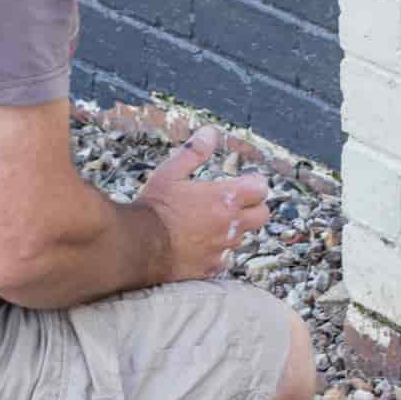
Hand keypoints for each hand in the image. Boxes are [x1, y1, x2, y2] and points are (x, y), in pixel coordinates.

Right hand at [137, 127, 269, 282]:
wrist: (138, 245)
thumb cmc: (154, 206)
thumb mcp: (170, 172)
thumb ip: (194, 152)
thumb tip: (210, 132)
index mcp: (225, 198)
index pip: (262, 189)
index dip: (254, 184)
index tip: (244, 182)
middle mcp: (230, 224)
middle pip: (262, 215)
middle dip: (253, 207)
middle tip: (234, 204)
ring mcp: (223, 248)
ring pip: (243, 237)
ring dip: (233, 230)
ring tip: (209, 224)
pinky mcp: (212, 267)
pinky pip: (225, 258)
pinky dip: (218, 252)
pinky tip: (200, 246)